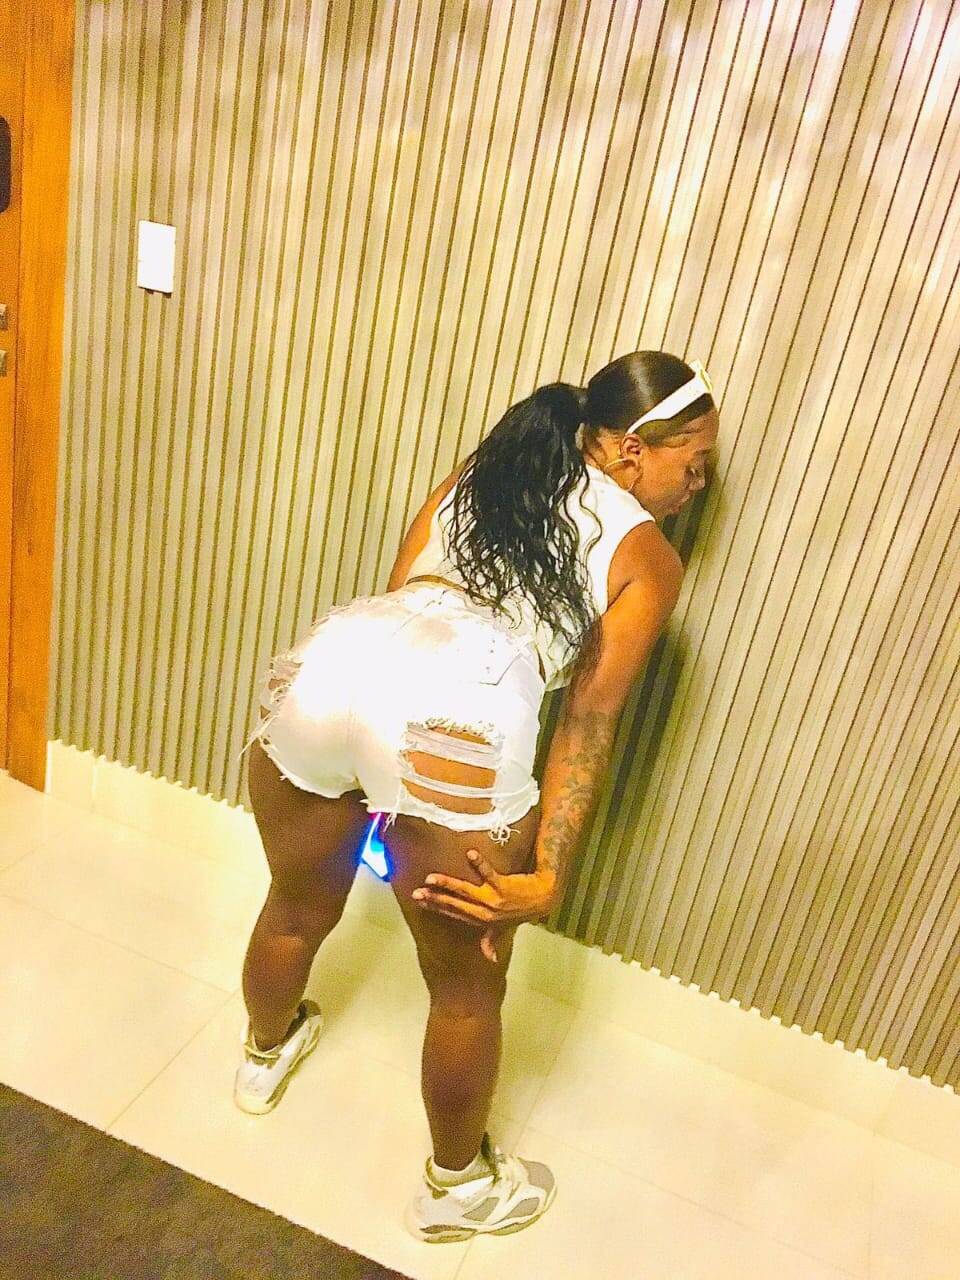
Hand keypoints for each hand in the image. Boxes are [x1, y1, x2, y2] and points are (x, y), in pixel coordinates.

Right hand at [412, 850, 556, 962]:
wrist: (543, 898)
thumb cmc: (522, 911)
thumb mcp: (505, 929)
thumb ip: (492, 941)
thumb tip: (489, 959)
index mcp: (481, 921)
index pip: (453, 913)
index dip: (435, 907)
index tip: (419, 901)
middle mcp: (485, 913)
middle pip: (455, 904)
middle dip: (434, 898)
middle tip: (416, 893)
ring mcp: (494, 900)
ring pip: (466, 891)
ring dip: (448, 884)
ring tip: (431, 877)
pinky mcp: (503, 886)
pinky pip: (490, 873)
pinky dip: (481, 864)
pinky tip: (470, 853)